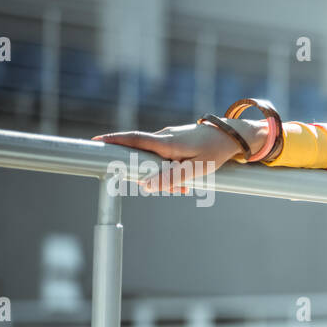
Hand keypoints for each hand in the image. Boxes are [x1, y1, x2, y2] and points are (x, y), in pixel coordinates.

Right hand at [90, 120, 260, 192]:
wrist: (234, 136)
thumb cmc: (216, 151)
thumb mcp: (196, 169)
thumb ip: (171, 178)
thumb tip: (146, 186)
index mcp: (166, 142)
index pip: (133, 139)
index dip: (112, 141)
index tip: (93, 143)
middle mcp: (164, 137)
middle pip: (141, 155)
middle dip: (143, 173)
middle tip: (155, 189)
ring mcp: (169, 137)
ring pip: (154, 160)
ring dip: (162, 177)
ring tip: (182, 191)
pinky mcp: (175, 141)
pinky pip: (164, 158)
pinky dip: (169, 171)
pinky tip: (184, 184)